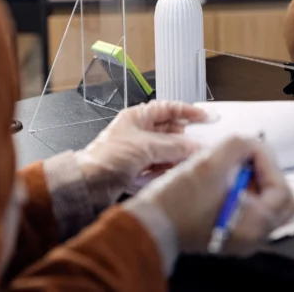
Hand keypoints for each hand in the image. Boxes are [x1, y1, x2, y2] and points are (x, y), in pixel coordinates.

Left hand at [76, 100, 207, 200]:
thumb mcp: (145, 147)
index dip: (187, 111)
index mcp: (137, 117)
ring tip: (194, 158)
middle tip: (204, 142)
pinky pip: (160, 164)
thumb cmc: (107, 157)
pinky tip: (178, 170)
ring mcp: (138, 150)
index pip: (168, 108)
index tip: (205, 117)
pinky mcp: (138, 168)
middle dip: (186, 137)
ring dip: (179, 154)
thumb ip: (173, 147)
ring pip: (166, 149)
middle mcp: (138, 131)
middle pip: (169, 130)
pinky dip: (169, 167)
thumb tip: (196, 146)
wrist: (88, 184)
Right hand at [129, 137, 293, 256]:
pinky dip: (243, 189)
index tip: (249, 150)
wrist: (149, 223)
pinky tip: (224, 178)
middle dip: (267, 173)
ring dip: (255, 179)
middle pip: (280, 198)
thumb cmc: (175, 204)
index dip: (266, 161)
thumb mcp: (211, 163)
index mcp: (254, 226)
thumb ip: (239, 145)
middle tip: (248, 160)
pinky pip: (249, 207)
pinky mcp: (228, 230)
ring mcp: (241, 236)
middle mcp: (252, 237)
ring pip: (265, 201)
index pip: (280, 187)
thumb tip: (251, 142)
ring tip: (233, 166)